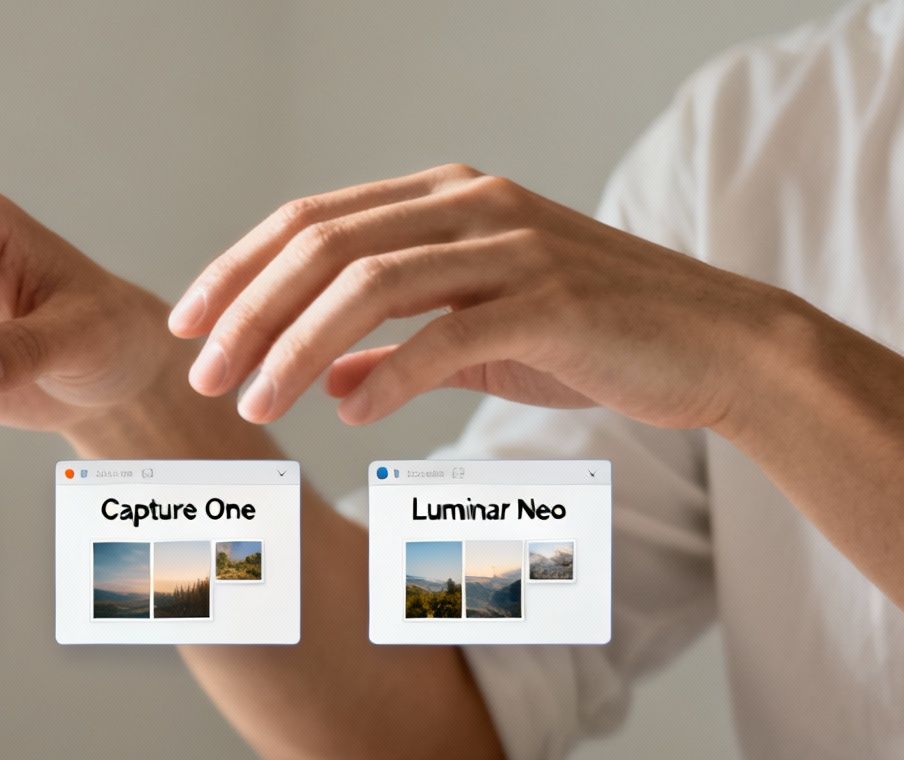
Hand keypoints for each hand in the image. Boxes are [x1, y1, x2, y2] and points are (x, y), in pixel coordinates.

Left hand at [168, 164, 802, 431]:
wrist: (716, 348)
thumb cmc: (591, 340)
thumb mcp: (477, 336)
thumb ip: (395, 344)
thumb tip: (319, 380)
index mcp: (445, 198)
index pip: (310, 221)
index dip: (237, 272)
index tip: (187, 328)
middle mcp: (471, 205)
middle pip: (322, 245)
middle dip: (247, 312)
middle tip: (203, 377)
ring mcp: (512, 248)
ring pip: (368, 284)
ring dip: (293, 348)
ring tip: (253, 407)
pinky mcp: (549, 302)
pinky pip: (445, 336)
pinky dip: (387, 376)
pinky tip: (350, 418)